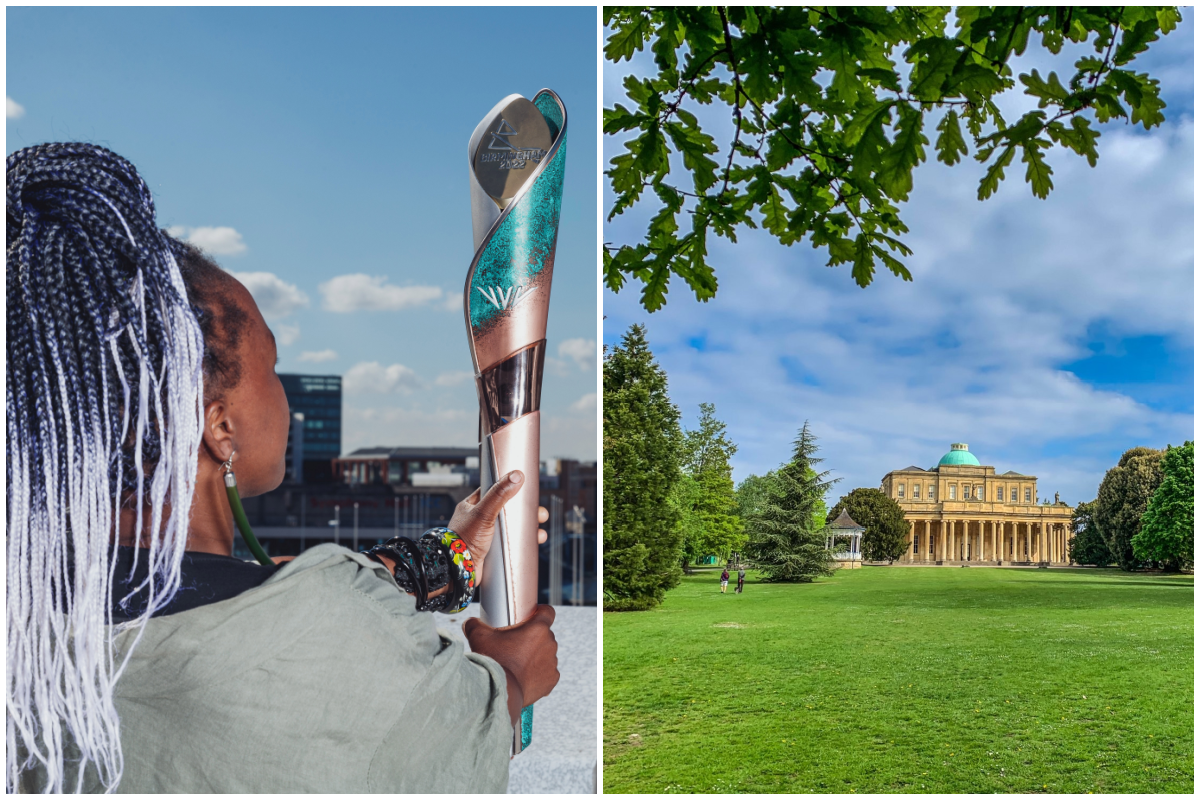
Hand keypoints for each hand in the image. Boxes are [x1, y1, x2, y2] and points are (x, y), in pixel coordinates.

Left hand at [448, 471, 549, 581]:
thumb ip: (499, 494)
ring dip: (526, 530)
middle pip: (507, 511)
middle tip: (539, 514)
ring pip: (511, 529)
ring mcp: (486, 536)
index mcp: (472, 506)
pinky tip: (530, 545)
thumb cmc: (463, 539)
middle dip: (525, 513)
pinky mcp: (491, 551)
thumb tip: (516, 476)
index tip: (525, 490)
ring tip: (539, 533)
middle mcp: (479, 520)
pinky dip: (521, 544)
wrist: (457, 570)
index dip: (510, 489)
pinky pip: (509, 545)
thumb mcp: (483, 512)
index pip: (494, 491)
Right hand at [463, 605, 558, 725]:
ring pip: (546, 654)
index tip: (531, 617)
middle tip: (515, 644)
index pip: (548, 612)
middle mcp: (549, 643)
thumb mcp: (478, 636)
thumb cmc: (492, 662)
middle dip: (533, 638)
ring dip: (536, 656)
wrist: (499, 691)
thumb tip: (471, 622)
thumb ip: (474, 624)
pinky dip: (538, 673)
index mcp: (538, 628)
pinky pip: (547, 672)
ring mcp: (552, 663)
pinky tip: (524, 676)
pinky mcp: (551, 680)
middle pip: (544, 634)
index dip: (540, 612)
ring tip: (518, 663)